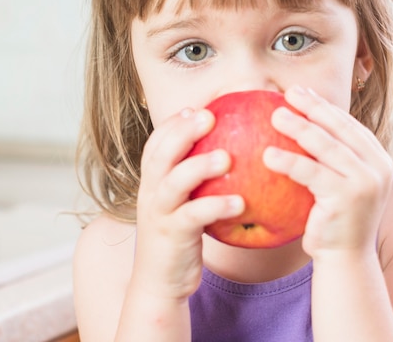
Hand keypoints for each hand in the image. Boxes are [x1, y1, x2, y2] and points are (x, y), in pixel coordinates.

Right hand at [133, 108, 244, 299]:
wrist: (159, 283)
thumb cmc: (179, 239)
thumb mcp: (181, 205)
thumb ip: (195, 182)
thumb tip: (229, 156)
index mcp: (152, 183)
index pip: (155, 144)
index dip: (172, 124)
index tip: (194, 108)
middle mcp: (151, 194)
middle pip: (160, 154)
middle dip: (182, 131)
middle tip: (209, 116)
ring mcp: (159, 214)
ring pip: (174, 182)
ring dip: (199, 166)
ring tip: (227, 157)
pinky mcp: (172, 235)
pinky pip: (194, 217)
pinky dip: (216, 206)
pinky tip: (240, 202)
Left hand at [263, 86, 392, 258]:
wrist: (345, 258)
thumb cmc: (334, 219)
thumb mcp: (339, 183)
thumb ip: (331, 158)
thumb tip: (300, 125)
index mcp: (377, 158)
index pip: (348, 125)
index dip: (323, 106)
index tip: (300, 92)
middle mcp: (377, 166)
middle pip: (339, 129)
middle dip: (312, 108)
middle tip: (287, 93)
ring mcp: (365, 181)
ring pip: (326, 146)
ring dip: (298, 127)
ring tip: (275, 115)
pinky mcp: (347, 197)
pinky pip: (311, 172)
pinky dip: (289, 161)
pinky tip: (267, 154)